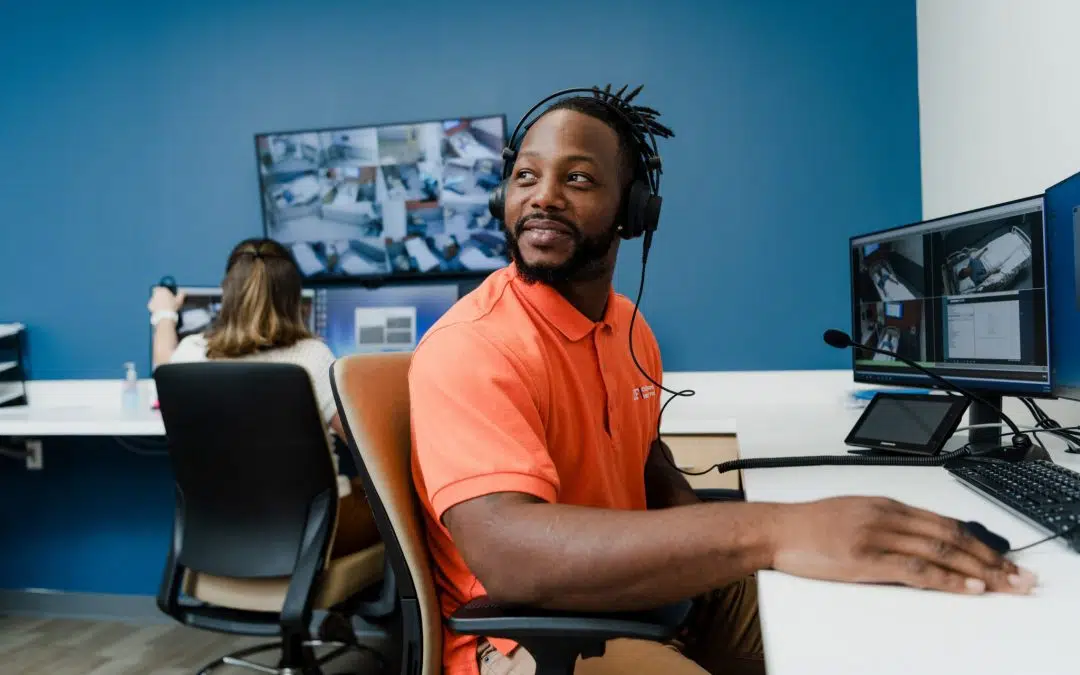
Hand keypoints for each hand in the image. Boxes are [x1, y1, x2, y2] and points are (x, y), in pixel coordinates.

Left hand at [148, 287, 183, 313]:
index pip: (161, 287)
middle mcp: (156, 293)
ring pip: (154, 298)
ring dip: (156, 300)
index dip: (163, 290)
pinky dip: (154, 306)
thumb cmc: (172, 307)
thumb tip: (183, 292)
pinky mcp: (149, 305)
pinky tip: (159, 309)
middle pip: (155, 291)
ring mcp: (152, 299)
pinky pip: (152, 304)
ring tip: (162, 305)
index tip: (166, 293)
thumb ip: (181, 295)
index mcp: (163, 290)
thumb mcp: (179, 301)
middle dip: (158, 294)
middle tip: (163, 298)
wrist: (165, 315)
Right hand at [771, 496, 1036, 594]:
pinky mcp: (865, 558)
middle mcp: (886, 515)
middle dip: (989, 558)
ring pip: (940, 551)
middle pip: (951, 535)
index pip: (945, 522)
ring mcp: (877, 535)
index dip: (979, 542)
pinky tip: (965, 587)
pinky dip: (946, 579)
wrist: (776, 529)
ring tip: (1003, 585)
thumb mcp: (854, 514)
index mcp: (886, 504)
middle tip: (1016, 575)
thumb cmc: (809, 526)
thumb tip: (919, 542)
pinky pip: (915, 569)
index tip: (1001, 559)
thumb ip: (886, 524)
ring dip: (977, 570)